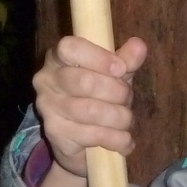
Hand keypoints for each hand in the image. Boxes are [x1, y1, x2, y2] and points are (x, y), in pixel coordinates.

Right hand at [32, 35, 147, 186]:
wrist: (83, 141)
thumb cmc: (99, 96)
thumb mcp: (115, 75)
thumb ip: (127, 60)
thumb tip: (139, 45)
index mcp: (59, 57)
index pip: (69, 47)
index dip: (98, 57)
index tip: (121, 69)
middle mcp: (46, 80)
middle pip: (85, 81)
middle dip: (117, 92)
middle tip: (127, 99)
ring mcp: (47, 108)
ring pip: (91, 111)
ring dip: (120, 118)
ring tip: (127, 121)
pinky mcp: (55, 134)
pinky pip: (92, 135)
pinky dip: (116, 139)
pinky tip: (125, 141)